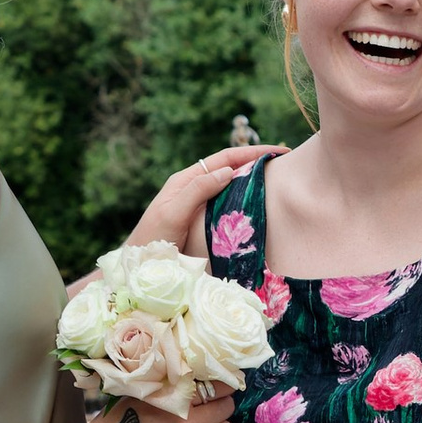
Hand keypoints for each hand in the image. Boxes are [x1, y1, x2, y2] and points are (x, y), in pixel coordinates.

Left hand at [124, 144, 279, 256]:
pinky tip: (257, 210)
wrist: (136, 270)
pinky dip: (244, 204)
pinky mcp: (201, 224)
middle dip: (257, 163)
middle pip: (230, 169)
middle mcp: (193, 190)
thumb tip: (229, 171)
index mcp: (186, 180)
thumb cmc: (151, 241)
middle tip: (285, 166)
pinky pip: (227, 208)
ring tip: (277, 184)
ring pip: (230, 188)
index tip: (280, 152)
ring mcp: (198, 207)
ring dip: (252, 183)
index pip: (225, 159)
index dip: (253, 153)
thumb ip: (197, 191)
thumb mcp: (172, 213)